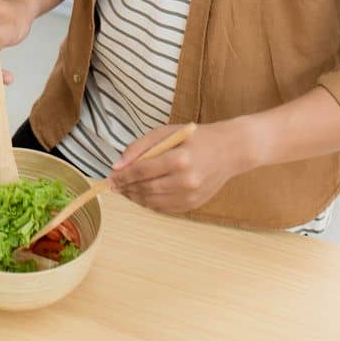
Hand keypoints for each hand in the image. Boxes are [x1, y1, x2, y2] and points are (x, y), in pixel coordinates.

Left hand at [109, 121, 248, 214]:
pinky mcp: (193, 205)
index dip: (122, 175)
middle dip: (126, 188)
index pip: (142, 170)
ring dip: (135, 197)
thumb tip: (117, 166)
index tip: (110, 177)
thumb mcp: (165, 132)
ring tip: (125, 190)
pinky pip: (164, 208)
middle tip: (114, 185)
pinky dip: (149, 203)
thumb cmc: (195, 137)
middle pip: (145, 188)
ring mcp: (191, 195)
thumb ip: (139, 147)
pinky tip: (142, 195)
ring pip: (153, 202)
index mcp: (179, 158)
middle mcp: (186, 180)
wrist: (229, 150)